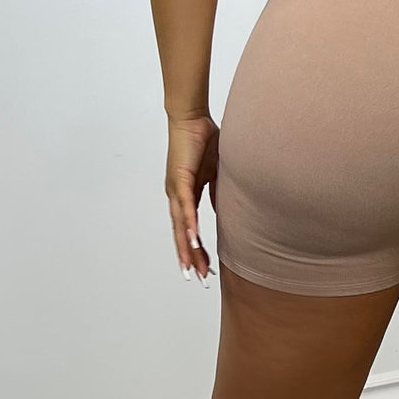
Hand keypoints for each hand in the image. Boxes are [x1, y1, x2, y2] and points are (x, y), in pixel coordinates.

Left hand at [164, 113, 219, 281]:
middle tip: (199, 280)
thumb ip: (217, 192)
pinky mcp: (179, 180)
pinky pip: (186, 208)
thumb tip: (222, 210)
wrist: (192, 118)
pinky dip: (189, 226)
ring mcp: (176, 190)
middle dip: (191, 258)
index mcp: (185, 196)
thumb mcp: (214, 173)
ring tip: (193, 270)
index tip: (205, 268)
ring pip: (181, 227)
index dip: (197, 249)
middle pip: (183, 235)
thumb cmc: (203, 140)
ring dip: (188, 250)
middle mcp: (177, 197)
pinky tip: (193, 241)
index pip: (190, 230)